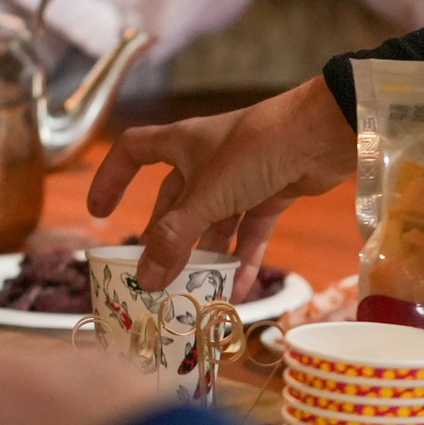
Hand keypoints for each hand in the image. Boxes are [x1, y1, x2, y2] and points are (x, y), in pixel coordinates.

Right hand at [87, 78, 357, 289]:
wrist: (324, 134)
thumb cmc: (256, 149)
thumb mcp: (208, 194)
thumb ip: (176, 237)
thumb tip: (145, 278)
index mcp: (181, 143)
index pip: (132, 152)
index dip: (112, 178)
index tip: (99, 211)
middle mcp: (205, 159)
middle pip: (174, 200)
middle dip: (164, 237)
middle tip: (154, 273)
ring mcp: (240, 178)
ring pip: (212, 221)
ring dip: (205, 255)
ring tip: (196, 291)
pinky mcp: (270, 193)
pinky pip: (248, 232)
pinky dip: (243, 259)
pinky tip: (239, 290)